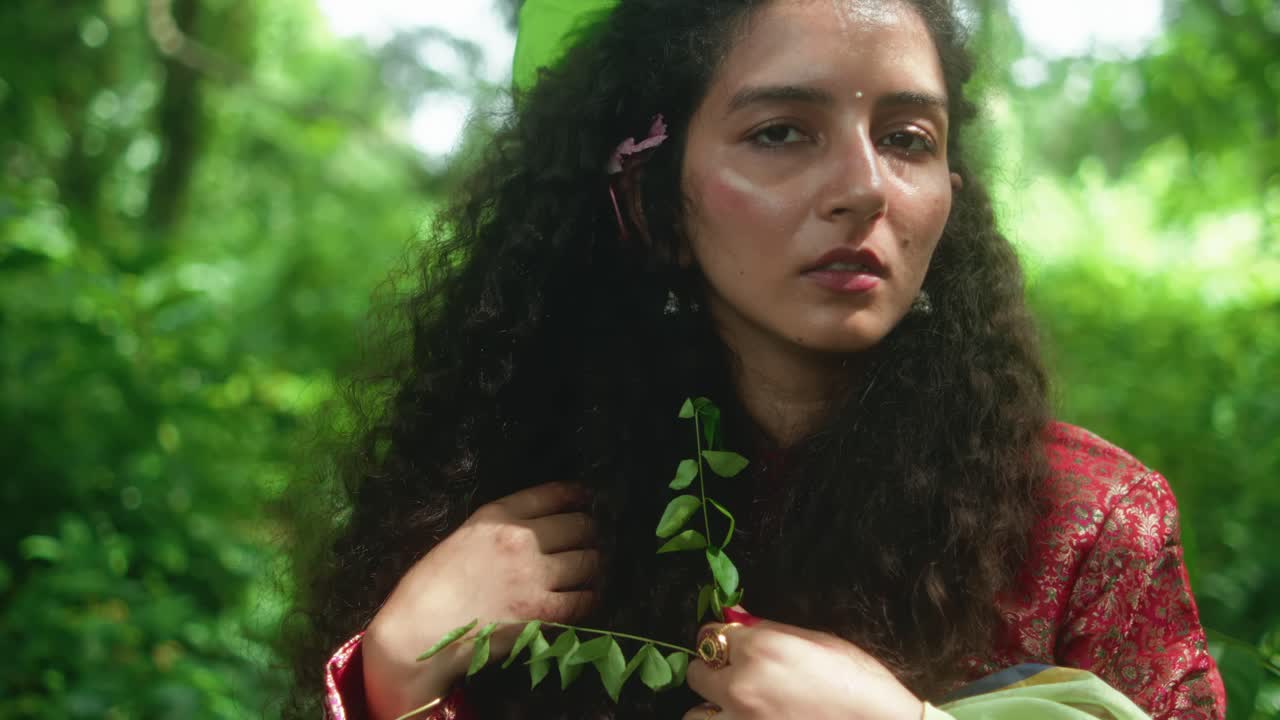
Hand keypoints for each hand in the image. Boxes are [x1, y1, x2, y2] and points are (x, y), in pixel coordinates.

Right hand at [363, 481, 600, 719]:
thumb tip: (538, 528)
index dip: (579, 496)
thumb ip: (499, 527)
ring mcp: (533, 576)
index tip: (589, 500)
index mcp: (497, 515)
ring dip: (596, 564)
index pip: (554, 494)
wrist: (418, 631)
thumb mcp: (463, 536)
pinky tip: (589, 597)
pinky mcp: (541, 613)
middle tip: (595, 540)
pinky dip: (591, 597)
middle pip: (580, 526)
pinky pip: (584, 600)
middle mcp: (520, 539)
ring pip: (589, 561)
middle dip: (591, 532)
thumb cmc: (430, 586)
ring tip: (595, 568)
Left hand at [682, 607, 923, 719]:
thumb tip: (737, 618)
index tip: (731, 644)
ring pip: (696, 714)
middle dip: (712, 670)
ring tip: (735, 706)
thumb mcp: (816, 640)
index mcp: (760, 649)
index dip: (723, 639)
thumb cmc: (857, 680)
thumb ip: (768, 630)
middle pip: (696, 672)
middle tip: (734, 674)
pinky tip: (747, 719)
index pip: (711, 634)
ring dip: (710, 707)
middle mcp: (741, 684)